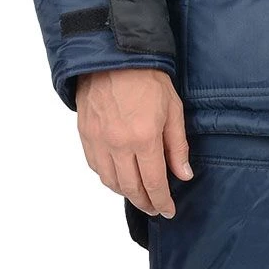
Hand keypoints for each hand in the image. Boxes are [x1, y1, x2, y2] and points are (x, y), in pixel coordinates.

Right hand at [75, 68, 193, 217]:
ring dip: (125, 192)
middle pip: (130, 188)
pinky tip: (118, 176)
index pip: (154, 183)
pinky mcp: (85, 134)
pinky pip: (95, 166)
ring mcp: (98, 141)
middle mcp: (118, 144)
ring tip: (138, 194)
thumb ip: (177, 146)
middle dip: (145, 202)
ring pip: (110, 181)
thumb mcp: (173, 110)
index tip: (168, 211)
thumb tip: (183, 175)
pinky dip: (107, 177)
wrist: (114, 56)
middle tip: (155, 208)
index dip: (162, 201)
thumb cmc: (148, 79)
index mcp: (144, 139)